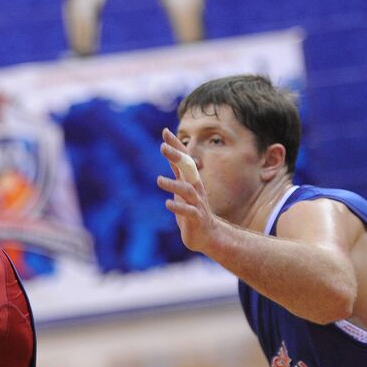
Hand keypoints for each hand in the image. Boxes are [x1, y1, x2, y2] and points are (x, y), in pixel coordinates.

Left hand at [156, 128, 220, 253]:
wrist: (207, 236)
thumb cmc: (191, 209)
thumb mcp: (182, 187)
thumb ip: (177, 171)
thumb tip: (168, 150)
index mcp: (191, 179)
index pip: (184, 158)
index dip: (176, 145)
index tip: (165, 131)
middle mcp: (195, 187)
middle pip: (187, 168)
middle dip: (176, 156)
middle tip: (162, 147)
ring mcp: (196, 203)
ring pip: (187, 190)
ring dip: (173, 184)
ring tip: (158, 180)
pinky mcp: (196, 218)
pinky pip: (188, 211)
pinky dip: (178, 207)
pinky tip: (168, 203)